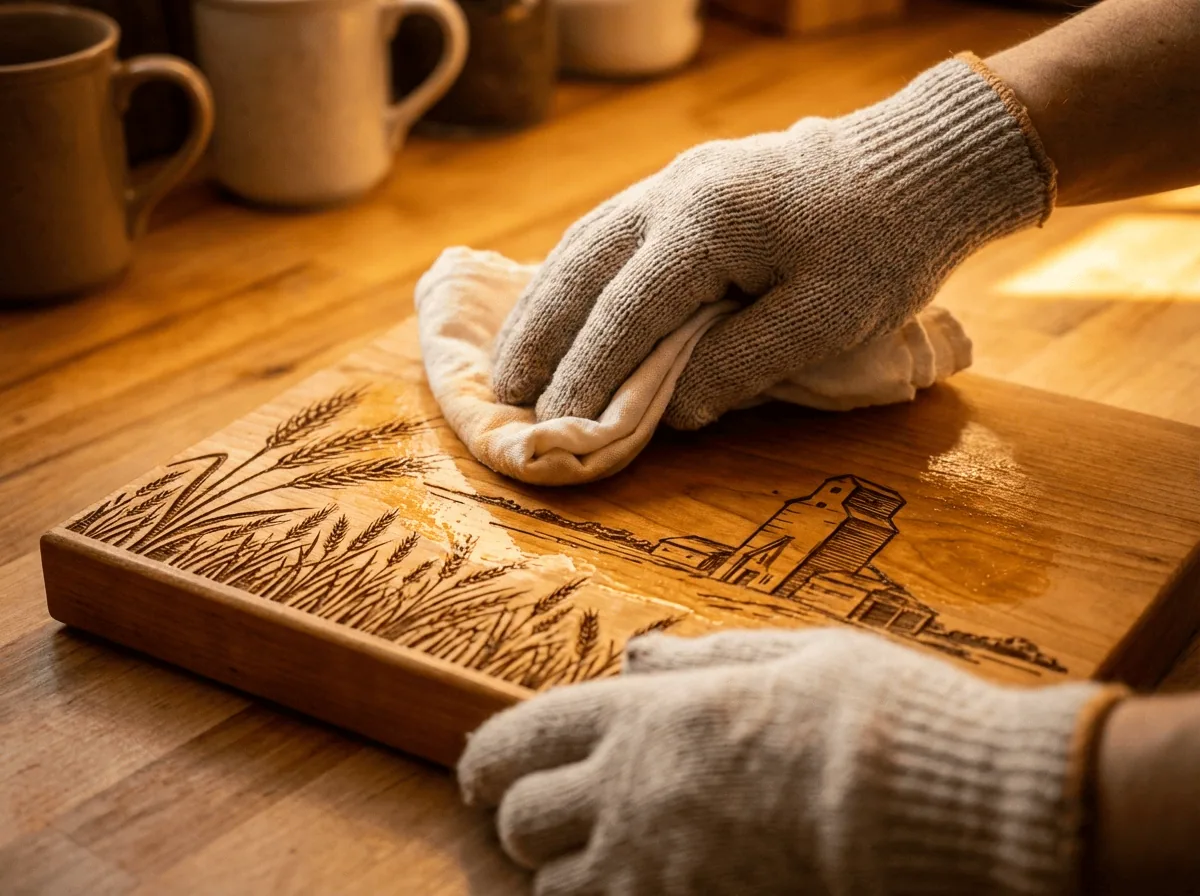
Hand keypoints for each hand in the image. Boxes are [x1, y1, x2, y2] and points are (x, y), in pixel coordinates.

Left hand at [459, 628, 1119, 895]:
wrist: (938, 805)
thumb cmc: (872, 717)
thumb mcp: (789, 658)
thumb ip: (701, 661)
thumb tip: (637, 659)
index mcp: (648, 715)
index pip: (523, 736)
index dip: (489, 758)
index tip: (483, 773)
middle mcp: (632, 794)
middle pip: (521, 821)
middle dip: (524, 820)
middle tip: (548, 820)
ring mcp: (656, 872)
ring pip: (554, 892)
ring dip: (565, 877)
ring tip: (600, 863)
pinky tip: (644, 888)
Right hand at [492, 55, 1053, 428]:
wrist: (915, 168)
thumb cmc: (883, 248)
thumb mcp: (823, 320)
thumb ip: (738, 366)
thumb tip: (666, 408)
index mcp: (708, 224)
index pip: (624, 312)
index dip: (585, 374)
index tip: (558, 425)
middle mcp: (674, 191)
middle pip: (581, 270)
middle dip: (539, 336)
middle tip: (504, 394)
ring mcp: (674, 179)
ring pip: (584, 244)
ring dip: (544, 304)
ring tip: (513, 358)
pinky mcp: (684, 183)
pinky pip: (608, 231)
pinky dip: (575, 276)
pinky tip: (560, 307)